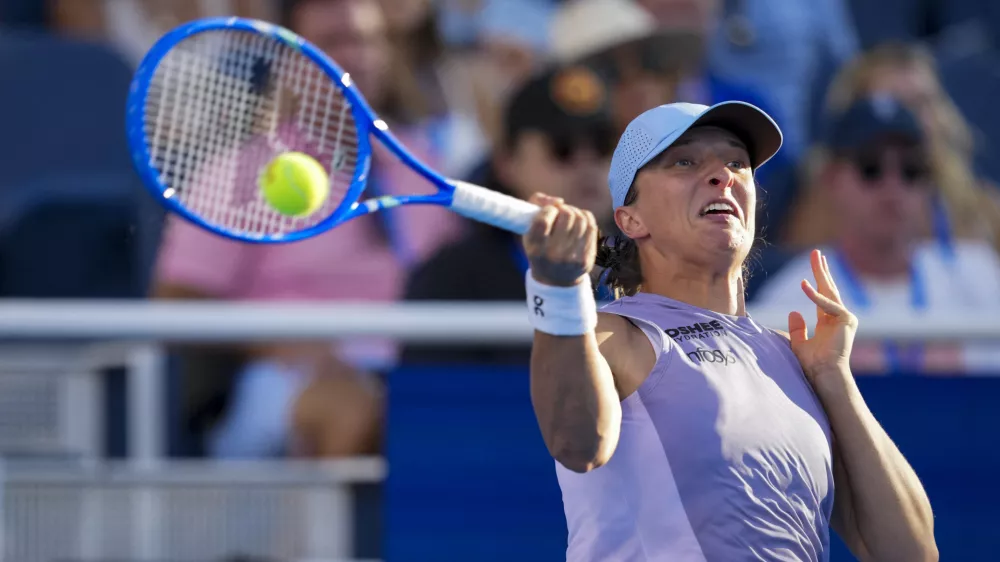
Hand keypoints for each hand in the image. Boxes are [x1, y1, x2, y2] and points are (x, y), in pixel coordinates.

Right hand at [523, 193, 597, 286]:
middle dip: (564, 208)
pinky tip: (579, 220)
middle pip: (566, 216)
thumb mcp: (529, 232)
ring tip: (570, 215)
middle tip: (561, 211)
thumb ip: (535, 206)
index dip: (548, 209)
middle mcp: (554, 255)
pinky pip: (591, 227)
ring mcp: (572, 258)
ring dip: (575, 211)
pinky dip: (586, 217)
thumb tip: (558, 201)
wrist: (555, 280)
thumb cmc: (540, 248)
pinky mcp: (586, 258)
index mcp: (536, 249)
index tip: (550, 210)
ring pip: (581, 219)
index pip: (543, 221)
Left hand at [788, 249, 858, 387]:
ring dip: (821, 273)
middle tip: (816, 253)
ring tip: (815, 256)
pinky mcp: (847, 320)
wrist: (823, 373)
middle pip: (829, 288)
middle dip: (821, 270)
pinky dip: (815, 296)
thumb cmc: (812, 363)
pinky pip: (828, 304)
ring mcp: (845, 318)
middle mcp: (838, 317)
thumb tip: (794, 312)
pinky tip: (804, 285)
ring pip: (830, 291)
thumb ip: (797, 328)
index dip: (817, 280)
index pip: (823, 296)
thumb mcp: (799, 343)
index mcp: (828, 322)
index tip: (815, 265)